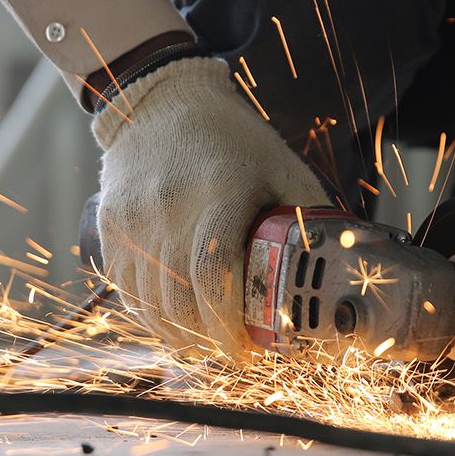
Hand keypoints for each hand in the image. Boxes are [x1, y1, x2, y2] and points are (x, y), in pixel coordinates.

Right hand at [93, 57, 327, 356]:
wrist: (159, 103)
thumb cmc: (232, 139)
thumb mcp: (281, 167)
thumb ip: (309, 217)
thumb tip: (344, 268)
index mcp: (220, 193)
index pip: (214, 275)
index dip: (228, 325)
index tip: (246, 350)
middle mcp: (170, 208)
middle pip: (179, 300)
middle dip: (207, 339)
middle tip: (233, 352)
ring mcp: (133, 219)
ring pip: (148, 303)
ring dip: (178, 335)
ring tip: (205, 343)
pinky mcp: (110, 226)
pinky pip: (125, 289)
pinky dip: (149, 317)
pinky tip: (172, 323)